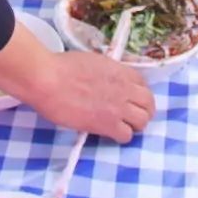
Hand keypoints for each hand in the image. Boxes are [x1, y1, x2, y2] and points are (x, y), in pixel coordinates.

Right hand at [31, 51, 155, 142]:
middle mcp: (124, 88)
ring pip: (142, 121)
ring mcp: (118, 107)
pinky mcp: (107, 125)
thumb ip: (106, 72)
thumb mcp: (92, 61)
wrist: (48, 80)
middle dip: (143, 110)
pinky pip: (126, 136)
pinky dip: (121, 136)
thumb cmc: (61, 67)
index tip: (130, 99)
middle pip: (149, 104)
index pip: (143, 84)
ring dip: (135, 125)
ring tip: (123, 127)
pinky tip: (111, 134)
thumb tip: (105, 80)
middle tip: (132, 116)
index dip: (138, 94)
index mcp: (120, 70)